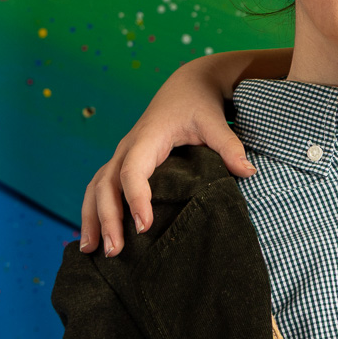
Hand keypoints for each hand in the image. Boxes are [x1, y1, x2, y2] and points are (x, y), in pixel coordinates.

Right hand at [80, 65, 253, 255]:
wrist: (186, 87)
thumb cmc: (199, 105)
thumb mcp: (215, 121)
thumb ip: (229, 146)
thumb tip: (248, 172)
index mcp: (147, 137)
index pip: (133, 171)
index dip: (136, 198)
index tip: (144, 226)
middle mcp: (128, 147)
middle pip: (106, 184)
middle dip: (107, 217)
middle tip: (115, 251)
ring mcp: (122, 155)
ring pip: (96, 188)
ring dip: (92, 218)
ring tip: (89, 251)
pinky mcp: (123, 163)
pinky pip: (101, 188)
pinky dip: (93, 211)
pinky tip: (94, 237)